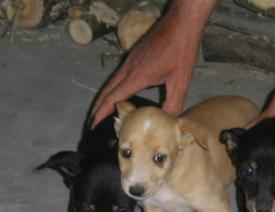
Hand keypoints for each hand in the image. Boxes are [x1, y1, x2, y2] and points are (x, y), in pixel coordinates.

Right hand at [90, 5, 206, 125]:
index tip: (94, 125)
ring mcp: (130, 61)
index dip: (102, 113)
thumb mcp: (181, 81)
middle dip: (97, 109)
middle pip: (106, 91)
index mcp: (137, 75)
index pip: (113, 98)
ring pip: (111, 83)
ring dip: (104, 98)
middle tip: (92, 124)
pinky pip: (118, 76)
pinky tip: (119, 96)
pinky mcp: (134, 56)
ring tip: (100, 114)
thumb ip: (173, 103)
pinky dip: (113, 89)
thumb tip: (167, 122)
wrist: (181, 23)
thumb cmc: (181, 50)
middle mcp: (128, 68)